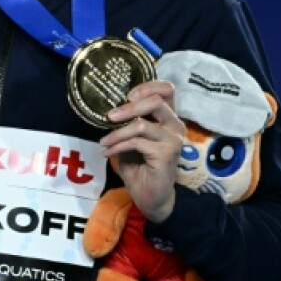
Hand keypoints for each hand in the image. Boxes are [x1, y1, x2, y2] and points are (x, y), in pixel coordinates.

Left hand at [99, 79, 185, 222]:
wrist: (150, 194)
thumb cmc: (140, 164)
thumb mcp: (130, 137)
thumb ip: (127, 121)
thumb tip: (110, 107)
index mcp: (168, 117)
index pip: (167, 90)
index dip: (148, 86)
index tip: (127, 94)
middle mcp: (175, 125)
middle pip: (156, 101)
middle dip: (129, 107)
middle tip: (109, 116)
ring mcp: (174, 140)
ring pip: (142, 125)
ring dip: (117, 132)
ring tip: (104, 141)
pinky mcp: (167, 154)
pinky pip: (137, 142)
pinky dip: (117, 145)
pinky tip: (108, 152)